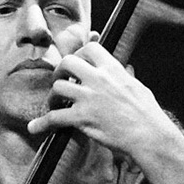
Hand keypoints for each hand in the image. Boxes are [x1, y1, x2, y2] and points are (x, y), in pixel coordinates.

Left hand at [25, 36, 176, 161]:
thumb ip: (125, 77)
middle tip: (60, 82)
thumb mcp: (138, 87)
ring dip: (53, 97)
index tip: (77, 65)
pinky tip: (34, 127)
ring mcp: (89, 98)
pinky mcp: (82, 117)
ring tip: (55, 105)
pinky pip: (54, 117)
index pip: (90, 48)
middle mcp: (99, 79)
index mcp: (113, 69)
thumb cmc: (147, 114)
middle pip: (67, 62)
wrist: (149, 135)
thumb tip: (126, 70)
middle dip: (60, 71)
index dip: (79, 55)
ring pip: (58, 87)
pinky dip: (42, 123)